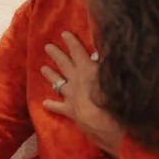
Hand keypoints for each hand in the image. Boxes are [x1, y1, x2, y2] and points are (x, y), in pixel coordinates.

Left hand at [42, 33, 123, 155]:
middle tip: (47, 47)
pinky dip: (51, 105)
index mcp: (88, 70)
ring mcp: (71, 96)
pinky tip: (45, 103)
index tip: (64, 34)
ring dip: (50, 75)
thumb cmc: (115, 98)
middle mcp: (76, 80)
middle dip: (56, 54)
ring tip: (43, 68)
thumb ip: (110, 61)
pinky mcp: (70, 111)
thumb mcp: (116, 75)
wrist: (105, 124)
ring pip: (58, 82)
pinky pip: (58, 107)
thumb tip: (106, 49)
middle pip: (64, 64)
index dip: (71, 42)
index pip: (78, 52)